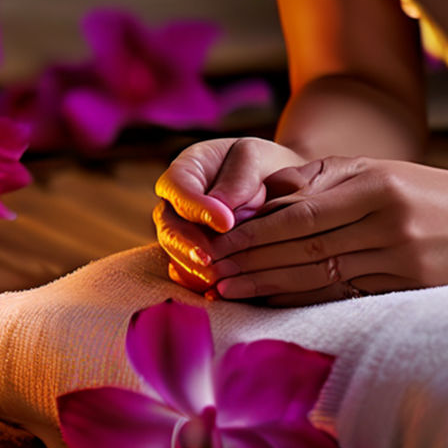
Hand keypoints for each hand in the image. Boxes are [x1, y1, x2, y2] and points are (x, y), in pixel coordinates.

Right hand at [153, 138, 305, 289]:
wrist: (278, 189)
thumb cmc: (263, 167)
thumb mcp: (255, 156)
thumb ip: (238, 176)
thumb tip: (222, 206)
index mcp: (184, 172)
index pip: (178, 188)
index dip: (197, 207)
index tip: (225, 222)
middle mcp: (174, 206)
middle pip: (169, 228)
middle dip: (188, 246)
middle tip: (211, 259)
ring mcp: (181, 235)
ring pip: (176, 255)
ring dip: (195, 269)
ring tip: (219, 277)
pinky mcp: (193, 260)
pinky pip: (189, 275)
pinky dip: (202, 284)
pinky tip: (218, 291)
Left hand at [173, 156, 447, 305]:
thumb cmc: (423, 190)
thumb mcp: (372, 169)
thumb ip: (315, 179)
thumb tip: (258, 197)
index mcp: (373, 187)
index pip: (299, 216)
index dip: (253, 233)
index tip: (217, 243)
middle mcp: (386, 223)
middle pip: (304, 250)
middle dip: (251, 262)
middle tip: (210, 272)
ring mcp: (401, 259)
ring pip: (321, 277)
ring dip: (269, 286)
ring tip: (230, 290)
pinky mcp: (411, 287)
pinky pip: (345, 295)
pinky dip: (304, 299)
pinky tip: (273, 302)